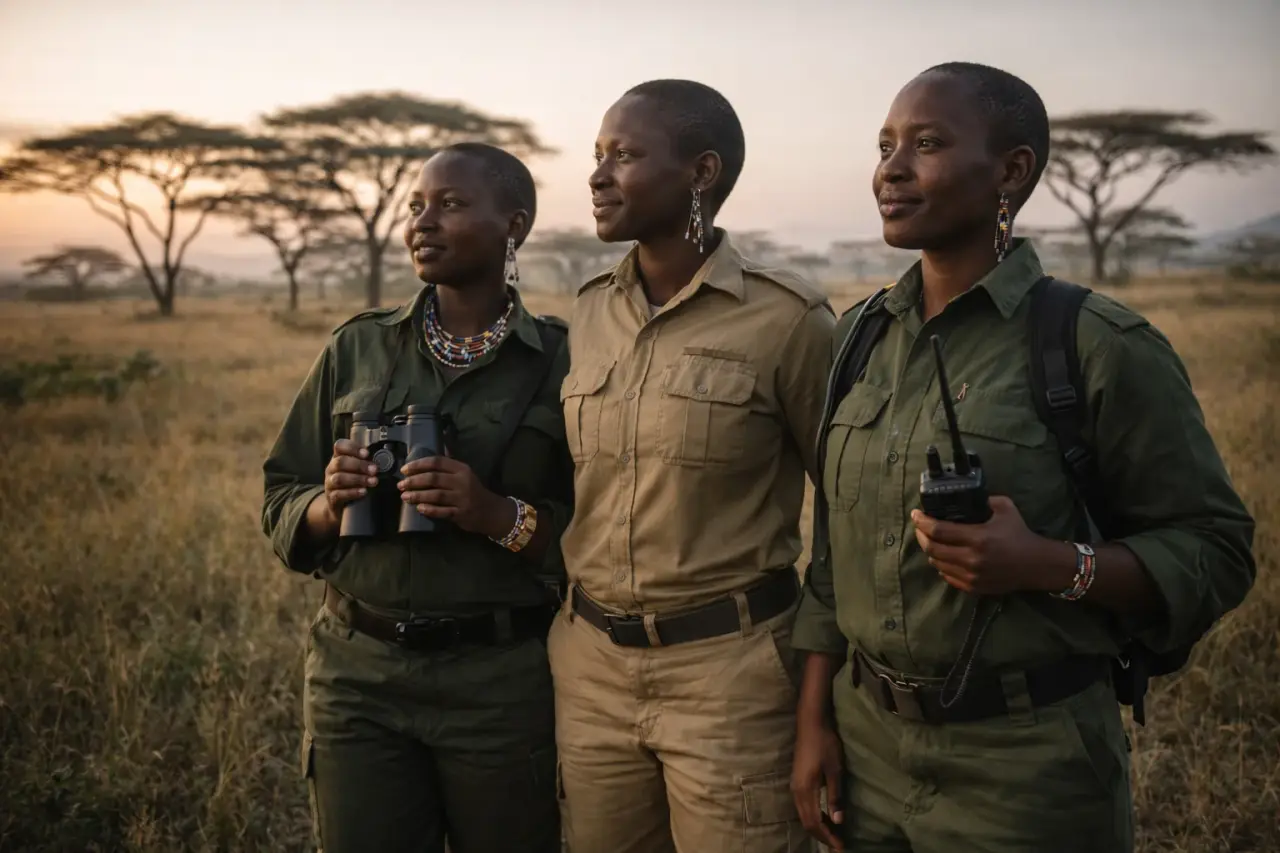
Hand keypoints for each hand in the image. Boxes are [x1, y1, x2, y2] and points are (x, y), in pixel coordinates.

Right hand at [323, 439, 378, 521]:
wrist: (339, 506)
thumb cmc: (351, 483)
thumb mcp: (356, 470)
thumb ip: (365, 462)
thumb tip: (382, 458)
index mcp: (337, 458)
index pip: (339, 446)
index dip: (352, 448)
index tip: (367, 454)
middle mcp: (331, 469)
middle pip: (340, 462)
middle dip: (359, 465)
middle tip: (374, 470)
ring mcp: (329, 483)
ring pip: (339, 478)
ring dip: (358, 479)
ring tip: (373, 482)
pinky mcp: (331, 498)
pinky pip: (339, 494)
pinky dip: (352, 492)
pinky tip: (364, 492)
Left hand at [397, 456, 511, 536]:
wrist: (491, 511)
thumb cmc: (473, 490)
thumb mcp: (465, 473)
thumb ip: (449, 463)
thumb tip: (439, 443)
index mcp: (461, 469)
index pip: (437, 462)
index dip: (419, 465)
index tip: (404, 469)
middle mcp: (462, 482)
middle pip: (434, 478)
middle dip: (414, 481)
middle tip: (401, 485)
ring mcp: (462, 498)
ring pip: (436, 495)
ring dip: (418, 495)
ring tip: (405, 497)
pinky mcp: (462, 513)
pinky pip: (443, 511)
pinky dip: (430, 510)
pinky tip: (420, 508)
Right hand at [791, 715, 845, 849]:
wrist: (811, 723)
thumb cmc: (825, 744)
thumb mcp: (835, 770)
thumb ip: (835, 796)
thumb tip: (838, 821)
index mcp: (805, 790)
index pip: (815, 822)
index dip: (827, 837)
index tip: (841, 847)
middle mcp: (796, 791)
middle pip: (807, 822)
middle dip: (822, 836)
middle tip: (838, 845)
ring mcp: (794, 786)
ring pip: (803, 815)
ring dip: (818, 827)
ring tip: (833, 834)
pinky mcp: (797, 781)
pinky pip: (803, 807)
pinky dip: (814, 816)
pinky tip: (825, 816)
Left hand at [911, 495, 1050, 594]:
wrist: (1037, 564)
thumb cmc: (1020, 534)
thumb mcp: (1005, 508)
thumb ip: (984, 499)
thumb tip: (966, 495)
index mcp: (977, 538)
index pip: (939, 531)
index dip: (922, 522)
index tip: (916, 514)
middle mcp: (971, 559)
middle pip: (933, 549)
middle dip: (922, 536)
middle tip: (920, 527)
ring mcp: (971, 576)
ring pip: (938, 564)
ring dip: (931, 551)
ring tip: (931, 541)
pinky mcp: (974, 588)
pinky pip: (948, 577)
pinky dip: (941, 566)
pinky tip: (943, 557)